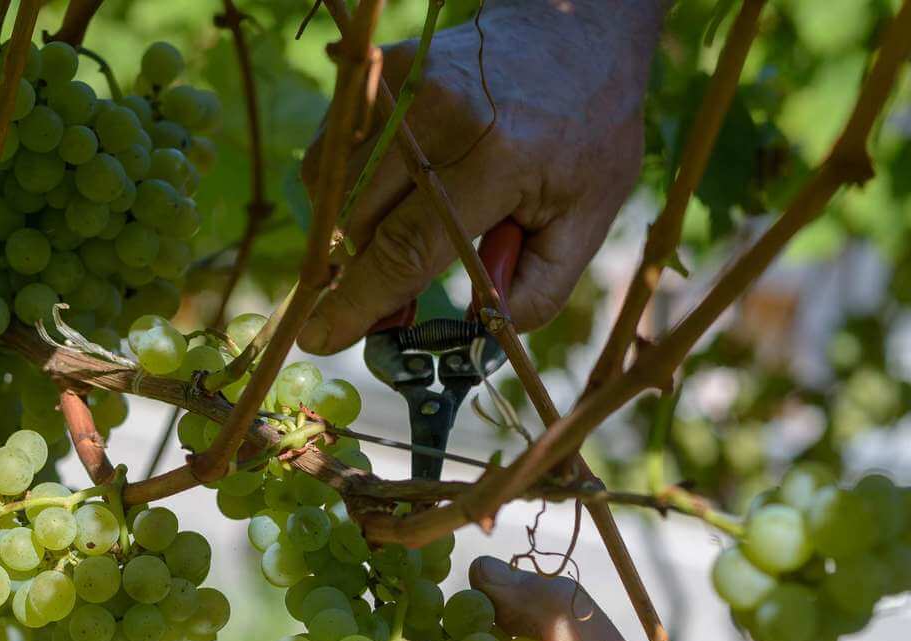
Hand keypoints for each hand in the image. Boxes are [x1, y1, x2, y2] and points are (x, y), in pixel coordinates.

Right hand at [296, 1, 661, 353]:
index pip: (405, 248)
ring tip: (399, 239)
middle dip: (359, 275)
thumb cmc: (589, 130)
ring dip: (350, 230)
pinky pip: (332, 150)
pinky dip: (345, 188)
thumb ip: (535, 289)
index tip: (322, 339)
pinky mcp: (380, 72)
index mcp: (496, 155)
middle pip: (357, 223)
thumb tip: (472, 337)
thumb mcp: (588, 218)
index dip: (360, 303)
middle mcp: (437, 113)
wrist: (575, 30)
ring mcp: (400, 85)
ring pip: (331, 187)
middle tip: (386, 308)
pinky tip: (391, 193)